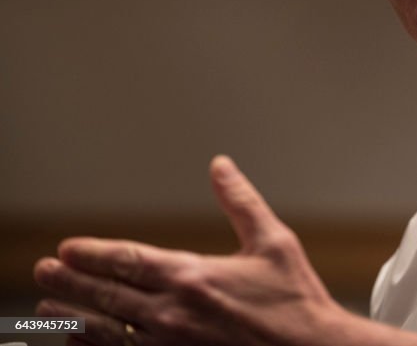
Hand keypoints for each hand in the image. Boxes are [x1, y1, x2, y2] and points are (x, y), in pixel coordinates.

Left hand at [34, 155, 350, 345]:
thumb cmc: (295, 302)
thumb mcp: (274, 242)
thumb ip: (241, 202)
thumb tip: (221, 166)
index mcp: (193, 277)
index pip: (127, 260)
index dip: (92, 253)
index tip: (67, 248)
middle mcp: (173, 314)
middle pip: (106, 295)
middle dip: (70, 283)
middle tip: (43, 273)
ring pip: (107, 331)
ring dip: (74, 318)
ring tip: (50, 310)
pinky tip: (80, 343)